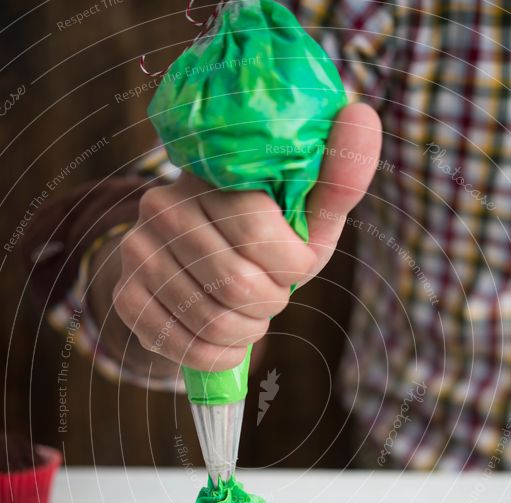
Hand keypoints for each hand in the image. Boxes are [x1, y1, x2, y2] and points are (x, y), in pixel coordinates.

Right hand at [113, 102, 381, 371]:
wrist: (192, 265)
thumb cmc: (262, 238)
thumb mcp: (301, 212)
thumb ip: (335, 177)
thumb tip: (362, 115)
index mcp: (211, 173)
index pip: (258, 230)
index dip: (291, 265)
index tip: (293, 264)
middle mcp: (163, 205)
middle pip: (239, 284)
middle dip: (271, 302)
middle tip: (269, 294)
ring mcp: (138, 252)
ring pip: (214, 322)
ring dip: (248, 332)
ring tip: (247, 314)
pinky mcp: (125, 297)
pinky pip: (188, 348)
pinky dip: (222, 355)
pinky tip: (227, 341)